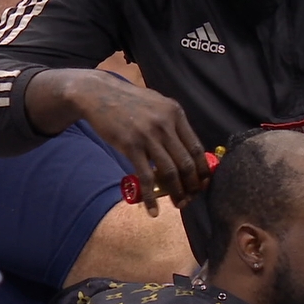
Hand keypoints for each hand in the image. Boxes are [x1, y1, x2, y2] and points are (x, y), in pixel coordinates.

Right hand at [66, 71, 210, 217]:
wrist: (99, 94)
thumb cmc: (129, 101)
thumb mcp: (157, 104)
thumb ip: (172, 123)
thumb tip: (186, 149)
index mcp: (175, 113)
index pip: (196, 147)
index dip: (203, 169)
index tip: (204, 183)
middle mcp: (165, 124)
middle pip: (186, 162)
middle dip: (192, 185)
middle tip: (192, 198)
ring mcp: (148, 135)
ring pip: (170, 172)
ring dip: (177, 193)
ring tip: (179, 205)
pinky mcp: (130, 145)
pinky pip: (145, 177)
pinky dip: (151, 197)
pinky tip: (153, 209)